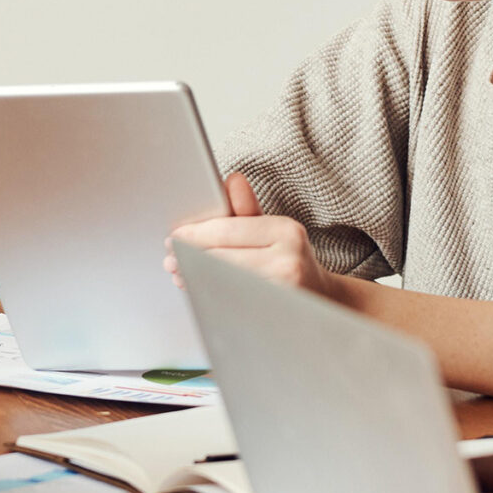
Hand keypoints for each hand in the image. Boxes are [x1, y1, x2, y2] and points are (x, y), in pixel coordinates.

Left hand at [165, 174, 337, 300]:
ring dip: (195, 278)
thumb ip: (246, 208)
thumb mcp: (273, 229)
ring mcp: (283, 291)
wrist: (321, 298)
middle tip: (170, 260)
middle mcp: (288, 259)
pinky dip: (211, 295)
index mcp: (285, 231)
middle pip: (222, 257)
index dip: (195, 234)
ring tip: (180, 275)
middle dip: (190, 258)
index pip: (228, 230)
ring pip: (223, 281)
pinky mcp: (274, 313)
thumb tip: (231, 179)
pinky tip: (199, 290)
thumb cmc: (290, 259)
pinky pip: (232, 302)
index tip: (174, 237)